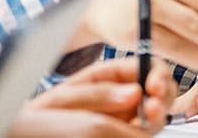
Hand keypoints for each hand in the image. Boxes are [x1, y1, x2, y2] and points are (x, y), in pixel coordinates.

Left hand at [8, 57, 178, 137]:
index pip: (142, 67)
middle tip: (156, 104)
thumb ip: (99, 96)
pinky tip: (139, 130)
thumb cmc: (33, 124)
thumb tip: (134, 92)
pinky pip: (142, 134)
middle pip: (157, 91)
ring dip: (159, 116)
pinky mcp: (123, 137)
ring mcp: (123, 123)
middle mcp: (119, 100)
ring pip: (156, 117)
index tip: (155, 84)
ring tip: (150, 116)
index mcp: (105, 79)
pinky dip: (145, 132)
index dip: (155, 73)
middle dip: (163, 95)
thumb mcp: (62, 101)